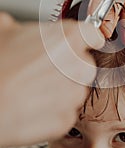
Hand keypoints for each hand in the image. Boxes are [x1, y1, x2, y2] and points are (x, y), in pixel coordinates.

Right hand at [0, 12, 103, 146]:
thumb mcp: (3, 29)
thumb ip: (23, 27)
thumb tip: (18, 28)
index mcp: (67, 38)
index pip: (92, 35)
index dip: (85, 39)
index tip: (81, 44)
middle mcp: (76, 65)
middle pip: (86, 64)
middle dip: (71, 66)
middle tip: (46, 69)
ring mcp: (72, 95)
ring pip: (77, 89)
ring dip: (63, 89)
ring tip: (35, 89)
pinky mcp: (64, 120)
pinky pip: (67, 112)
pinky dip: (54, 110)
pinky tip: (32, 105)